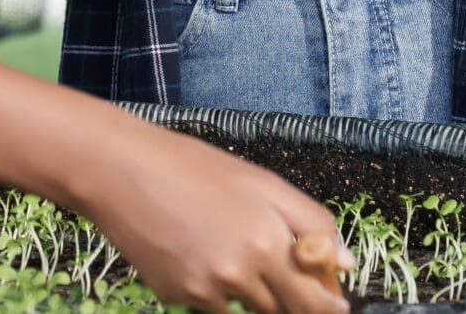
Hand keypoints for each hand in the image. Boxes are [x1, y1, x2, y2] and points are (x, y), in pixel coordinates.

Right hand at [80, 125, 348, 313]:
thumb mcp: (261, 182)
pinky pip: (211, 305)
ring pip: (246, 310)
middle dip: (289, 297)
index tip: (333, 303)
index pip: (314, 303)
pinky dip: (214, 290)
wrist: (119, 170)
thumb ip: (311, 222)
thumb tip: (345, 263)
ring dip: (252, 293)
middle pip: (282, 311)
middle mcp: (238, 276)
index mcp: (266, 245)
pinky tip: (197, 251)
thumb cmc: (192, 166)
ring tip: (227, 245)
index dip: (327, 305)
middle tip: (276, 267)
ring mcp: (204, 292)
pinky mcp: (176, 297)